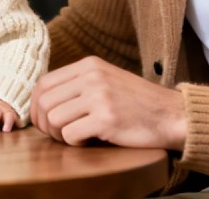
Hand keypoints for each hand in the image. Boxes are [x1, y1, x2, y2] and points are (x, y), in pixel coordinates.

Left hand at [30, 56, 186, 149]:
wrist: (173, 115)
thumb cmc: (138, 103)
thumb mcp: (107, 80)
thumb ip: (79, 84)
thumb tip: (43, 100)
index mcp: (89, 65)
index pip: (43, 83)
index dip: (35, 105)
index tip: (42, 120)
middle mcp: (92, 76)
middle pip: (44, 102)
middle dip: (44, 124)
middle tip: (58, 135)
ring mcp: (99, 96)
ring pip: (54, 118)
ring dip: (59, 135)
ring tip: (75, 137)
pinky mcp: (107, 119)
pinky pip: (70, 135)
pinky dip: (74, 143)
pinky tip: (89, 141)